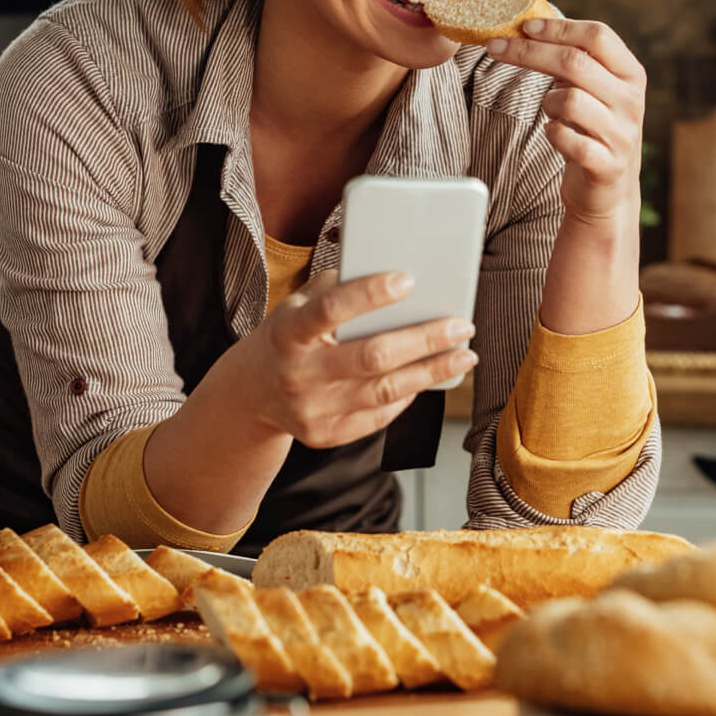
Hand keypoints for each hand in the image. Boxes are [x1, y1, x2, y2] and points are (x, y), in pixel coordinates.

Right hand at [229, 270, 477, 448]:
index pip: (331, 310)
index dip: (371, 294)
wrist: (251, 392)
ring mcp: (311, 410)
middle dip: (424, 340)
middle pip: (371, 357)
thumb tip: (398, 279)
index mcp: (287, 332)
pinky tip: (430, 377)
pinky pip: (378, 416)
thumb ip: (337, 290)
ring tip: (464, 355)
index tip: (410, 280)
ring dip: (431, 372)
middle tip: (462, 326)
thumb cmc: (289, 335)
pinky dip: (408, 395)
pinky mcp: (325, 435)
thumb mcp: (297, 305)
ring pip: (384, 392)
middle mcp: (297, 374)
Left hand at [487, 17, 646, 225]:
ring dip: (547, 102)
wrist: (608, 189)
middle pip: (576, 62)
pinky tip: (554, 133)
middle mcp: (631, 100)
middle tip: (496, 48)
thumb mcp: (593, 89)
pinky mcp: (607, 164)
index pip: (598, 35)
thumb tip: (529, 24)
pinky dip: (551, 132)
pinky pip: (565, 138)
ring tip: (550, 110)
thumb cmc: (593, 128)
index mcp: (631, 73)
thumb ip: (574, 59)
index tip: (524, 26)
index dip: (558, 27)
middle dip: (529, 52)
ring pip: (569, 100)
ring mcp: (622, 133)